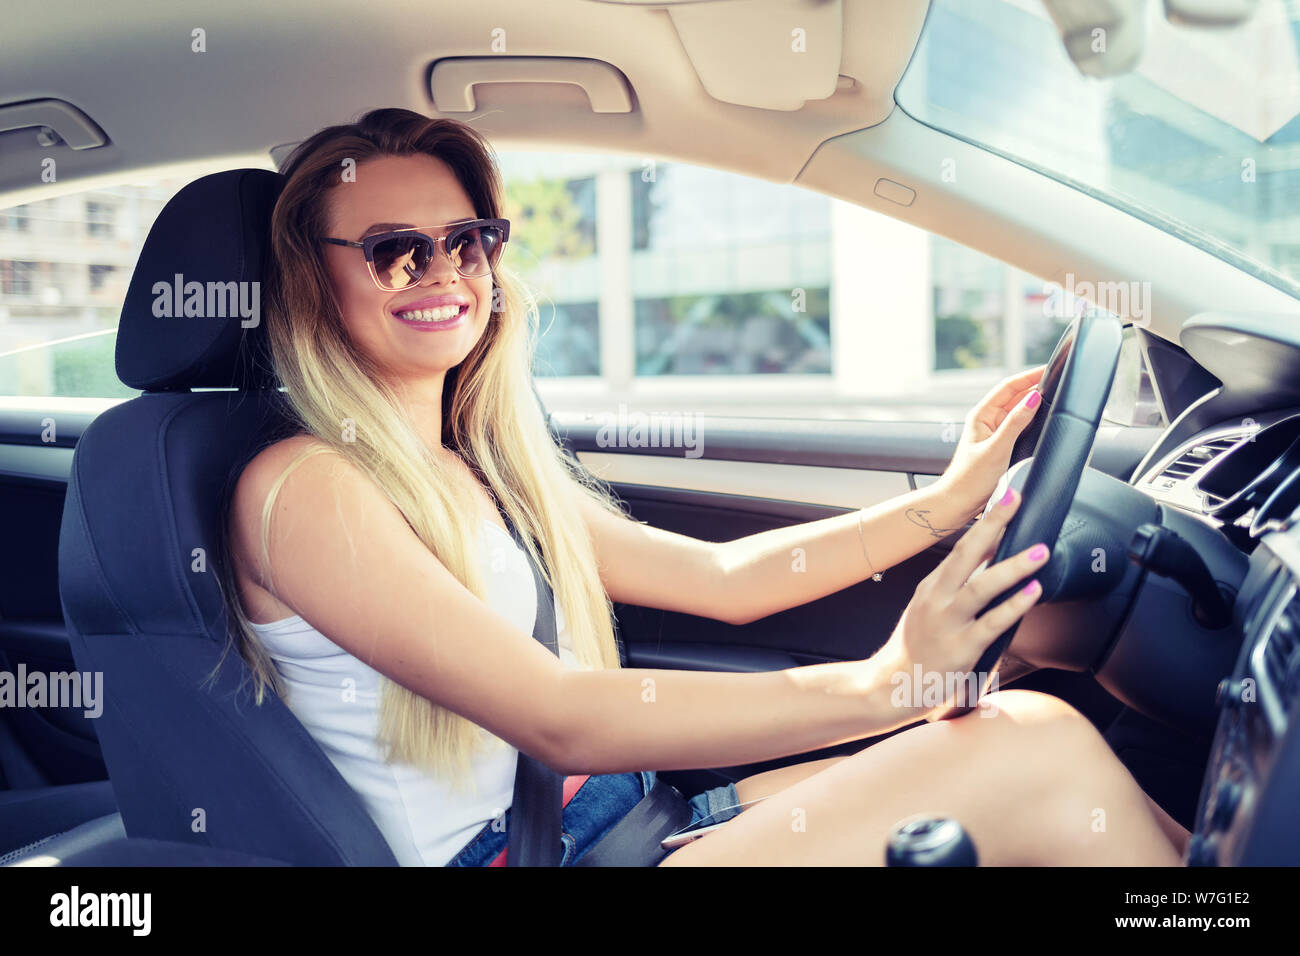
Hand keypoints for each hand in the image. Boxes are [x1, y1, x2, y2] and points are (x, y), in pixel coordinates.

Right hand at [874, 486, 1048, 721]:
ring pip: (981, 586)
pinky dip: (1014, 605)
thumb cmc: (915, 649)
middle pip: (966, 553)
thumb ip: (957, 589)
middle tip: (1015, 501)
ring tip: (1040, 550)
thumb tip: (993, 563)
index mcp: (931, 587)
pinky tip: (1032, 591)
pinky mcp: (961, 648)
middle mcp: (937, 598)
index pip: (961, 547)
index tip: (1004, 498)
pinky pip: (992, 622)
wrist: (890, 686)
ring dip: (1013, 565)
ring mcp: (947, 622)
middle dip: (993, 524)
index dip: (985, 522)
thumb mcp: (930, 610)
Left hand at [937, 365, 1045, 517]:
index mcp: (981, 415)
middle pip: (1014, 396)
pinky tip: (1043, 418)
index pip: (1008, 387)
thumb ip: (1015, 423)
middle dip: (1034, 386)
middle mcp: (987, 421)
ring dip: (1034, 402)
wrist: (959, 503)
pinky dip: (1032, 419)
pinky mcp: (1001, 445)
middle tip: (1057, 379)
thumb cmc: (969, 479)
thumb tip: (1033, 399)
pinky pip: (1019, 426)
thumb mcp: (997, 448)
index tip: (1047, 369)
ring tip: (1054, 393)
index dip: (1028, 376)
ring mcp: (994, 432)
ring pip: (1018, 410)